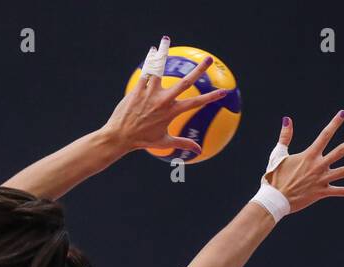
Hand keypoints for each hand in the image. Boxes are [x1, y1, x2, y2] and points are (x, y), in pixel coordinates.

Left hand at [101, 38, 228, 154]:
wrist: (120, 136)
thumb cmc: (142, 140)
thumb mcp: (164, 143)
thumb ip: (183, 143)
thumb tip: (199, 150)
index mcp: (172, 112)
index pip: (196, 103)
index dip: (211, 97)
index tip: (223, 92)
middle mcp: (163, 101)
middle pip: (186, 82)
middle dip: (199, 70)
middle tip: (209, 59)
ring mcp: (150, 93)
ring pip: (160, 69)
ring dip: (163, 53)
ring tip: (166, 39)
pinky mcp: (138, 89)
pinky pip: (145, 72)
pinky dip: (150, 60)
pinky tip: (153, 50)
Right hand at [263, 111, 343, 212]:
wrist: (274, 199)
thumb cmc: (275, 177)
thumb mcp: (278, 154)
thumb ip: (285, 136)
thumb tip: (287, 119)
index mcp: (309, 155)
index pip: (325, 135)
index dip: (334, 123)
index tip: (343, 113)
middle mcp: (318, 165)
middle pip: (341, 151)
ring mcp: (321, 179)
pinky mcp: (321, 193)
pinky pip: (340, 192)